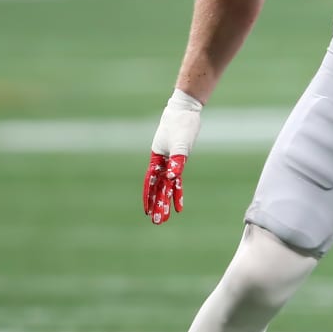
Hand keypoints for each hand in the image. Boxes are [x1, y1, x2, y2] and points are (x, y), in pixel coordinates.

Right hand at [143, 89, 202, 223]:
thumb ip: (177, 162)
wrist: (185, 110)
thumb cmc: (181, 124)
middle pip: (158, 187)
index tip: (147, 211)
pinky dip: (177, 189)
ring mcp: (170, 161)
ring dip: (167, 200)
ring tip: (168, 216)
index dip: (148, 197)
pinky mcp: (180, 158)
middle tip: (158, 221)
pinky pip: (177, 178)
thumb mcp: (181, 144)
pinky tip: (178, 201)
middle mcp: (161, 162)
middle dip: (157, 204)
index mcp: (156, 158)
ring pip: (166, 185)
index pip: (150, 182)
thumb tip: (173, 179)